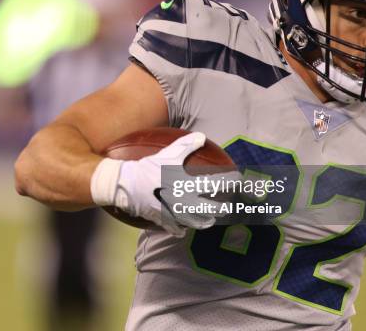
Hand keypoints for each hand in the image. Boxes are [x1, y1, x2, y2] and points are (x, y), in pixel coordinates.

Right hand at [91, 132, 239, 236]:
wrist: (126, 185)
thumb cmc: (148, 167)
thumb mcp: (168, 153)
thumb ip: (186, 145)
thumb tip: (201, 137)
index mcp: (190, 185)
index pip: (217, 184)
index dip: (231, 182)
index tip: (239, 181)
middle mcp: (186, 202)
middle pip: (213, 209)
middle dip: (224, 208)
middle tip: (229, 205)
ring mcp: (176, 214)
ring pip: (199, 223)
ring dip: (207, 220)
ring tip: (211, 219)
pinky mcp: (164, 222)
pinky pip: (178, 229)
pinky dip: (182, 228)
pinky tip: (183, 227)